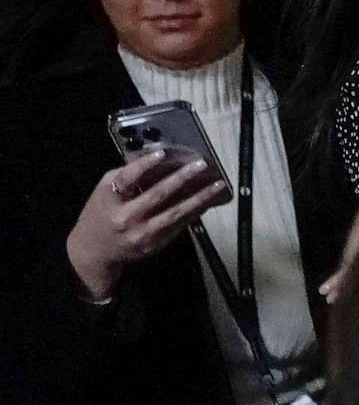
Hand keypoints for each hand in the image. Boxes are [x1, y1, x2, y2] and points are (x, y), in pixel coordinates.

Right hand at [65, 152, 228, 300]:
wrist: (95, 251)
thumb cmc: (100, 214)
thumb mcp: (103, 192)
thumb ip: (125, 176)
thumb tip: (153, 159)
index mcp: (110, 201)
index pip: (126, 179)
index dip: (144, 165)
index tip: (162, 153)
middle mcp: (127, 218)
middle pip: (157, 195)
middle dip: (181, 179)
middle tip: (200, 165)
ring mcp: (143, 233)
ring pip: (175, 213)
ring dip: (199, 198)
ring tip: (216, 186)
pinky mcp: (156, 243)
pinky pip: (179, 225)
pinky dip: (195, 212)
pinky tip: (208, 201)